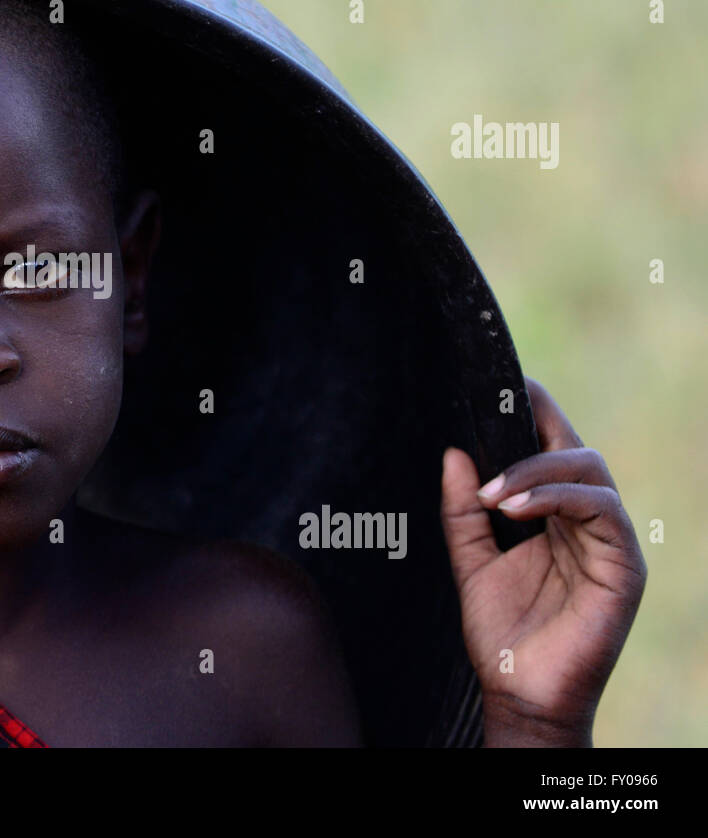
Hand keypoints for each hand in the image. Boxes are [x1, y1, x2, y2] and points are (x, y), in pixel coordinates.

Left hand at [439, 377, 646, 745]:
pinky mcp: (624, 566)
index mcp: (553, 514)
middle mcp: (585, 521)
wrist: (518, 692)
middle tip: (483, 433)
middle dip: (530, 433)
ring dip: (536, 471)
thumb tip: (453, 452)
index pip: (550, 448)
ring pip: (590, 472)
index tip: (501, 384)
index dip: (533, 413)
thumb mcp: (469, 561)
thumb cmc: (500, 632)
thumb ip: (461, 510)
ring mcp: (608, 541)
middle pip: (573, 450)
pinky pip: (603, 510)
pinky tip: (515, 507)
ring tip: (492, 493)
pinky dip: (558, 498)